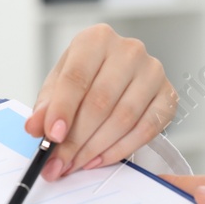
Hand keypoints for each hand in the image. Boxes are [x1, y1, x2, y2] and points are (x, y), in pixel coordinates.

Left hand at [25, 24, 177, 179]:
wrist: (120, 74)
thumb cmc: (86, 77)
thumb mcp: (59, 85)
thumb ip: (46, 106)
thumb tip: (36, 127)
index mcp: (96, 39)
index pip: (76, 77)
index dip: (63, 110)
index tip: (52, 136)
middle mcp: (128, 51)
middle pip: (100, 102)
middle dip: (76, 139)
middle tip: (59, 162)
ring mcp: (153, 72)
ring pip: (123, 118)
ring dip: (96, 148)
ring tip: (75, 164)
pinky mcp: (168, 95)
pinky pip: (146, 129)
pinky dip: (120, 149)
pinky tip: (99, 159)